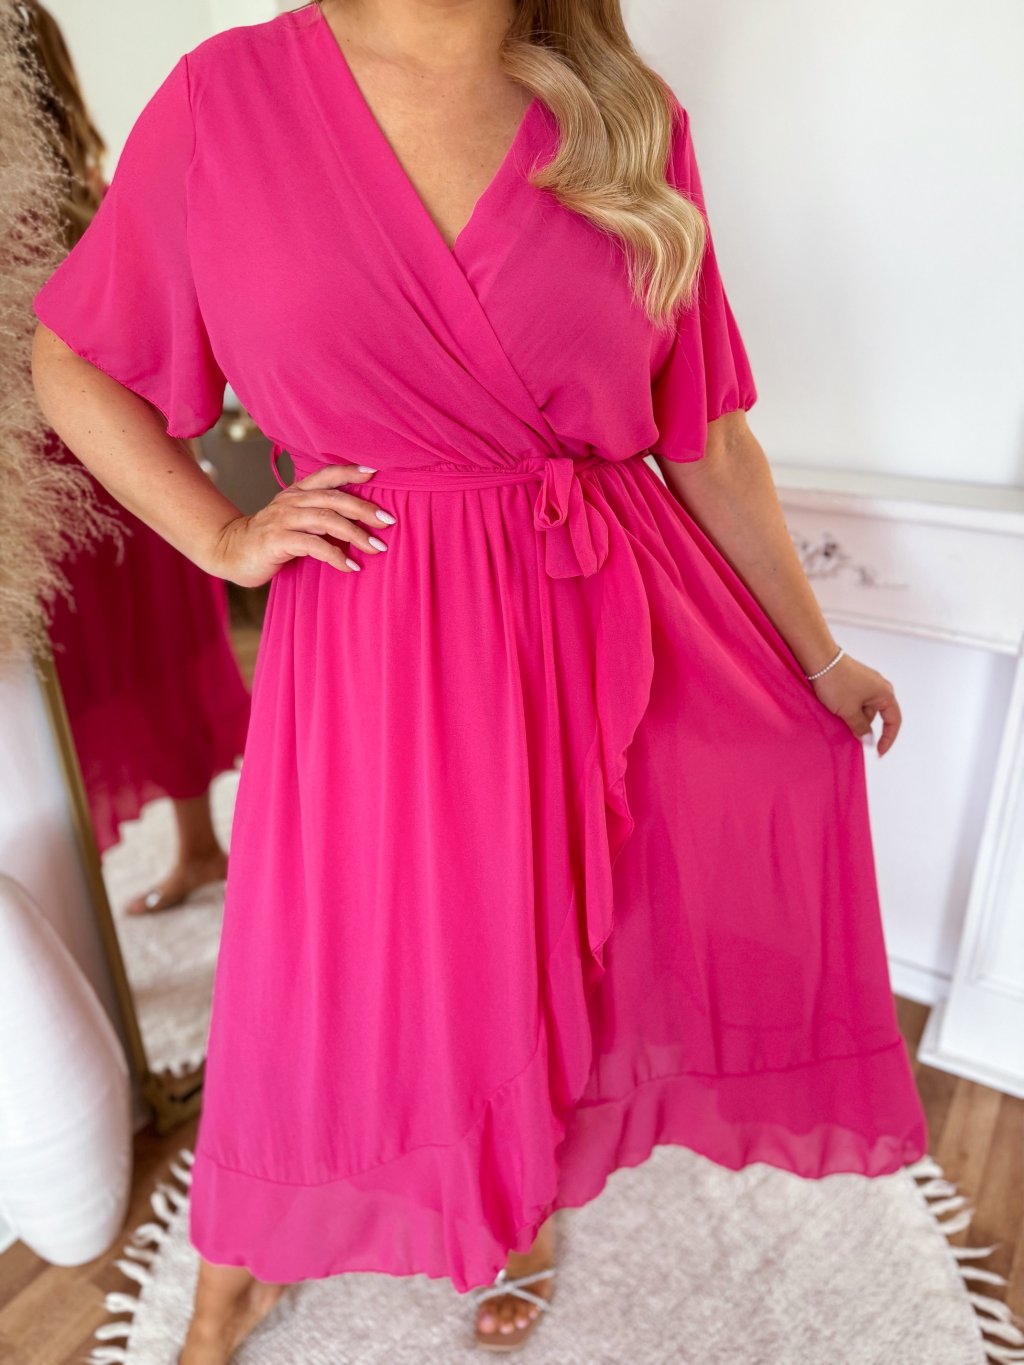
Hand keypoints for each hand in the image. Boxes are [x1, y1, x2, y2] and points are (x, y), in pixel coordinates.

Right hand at [209, 463, 393, 586]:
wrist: (232, 552)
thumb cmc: (272, 539)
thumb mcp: (296, 521)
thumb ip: (320, 516)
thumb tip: (360, 522)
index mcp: (296, 492)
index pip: (326, 475)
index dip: (350, 471)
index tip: (375, 473)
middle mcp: (291, 501)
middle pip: (334, 498)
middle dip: (364, 509)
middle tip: (388, 521)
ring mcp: (282, 519)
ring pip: (326, 520)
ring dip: (356, 534)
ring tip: (377, 548)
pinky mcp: (277, 540)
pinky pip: (313, 545)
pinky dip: (336, 556)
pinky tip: (351, 566)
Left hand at [810, 654, 901, 756]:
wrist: (819, 660)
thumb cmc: (837, 682)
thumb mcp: (849, 711)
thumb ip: (860, 728)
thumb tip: (868, 739)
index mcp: (885, 693)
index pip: (893, 721)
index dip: (887, 739)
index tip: (878, 752)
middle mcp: (880, 686)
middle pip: (877, 715)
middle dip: (864, 726)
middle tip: (850, 733)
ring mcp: (867, 682)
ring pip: (864, 708)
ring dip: (854, 717)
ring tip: (838, 716)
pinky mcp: (854, 680)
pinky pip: (856, 700)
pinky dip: (848, 709)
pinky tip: (836, 709)